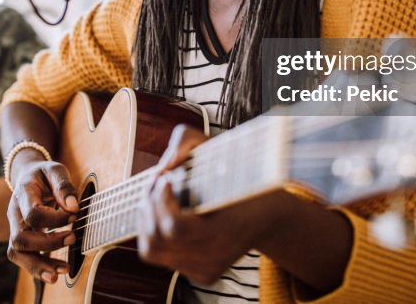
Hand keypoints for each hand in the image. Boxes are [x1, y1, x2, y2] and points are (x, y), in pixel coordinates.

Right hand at [5, 157, 78, 283]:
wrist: (27, 177)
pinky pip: (22, 258)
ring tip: (62, 271)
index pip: (33, 213)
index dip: (55, 219)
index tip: (73, 216)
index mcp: (22, 193)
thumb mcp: (55, 170)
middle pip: (20, 238)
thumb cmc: (44, 175)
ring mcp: (14, 227)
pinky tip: (55, 274)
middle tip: (72, 238)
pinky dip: (38, 268)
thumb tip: (73, 207)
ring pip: (17, 253)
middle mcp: (14, 213)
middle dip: (47, 244)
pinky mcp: (20, 238)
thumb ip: (64, 185)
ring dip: (39, 266)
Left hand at [137, 125, 285, 283]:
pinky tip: (167, 215)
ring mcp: (205, 269)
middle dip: (149, 206)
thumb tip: (162, 166)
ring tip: (155, 198)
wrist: (268, 215)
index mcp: (225, 230)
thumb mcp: (218, 148)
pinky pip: (162, 257)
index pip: (174, 226)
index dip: (161, 201)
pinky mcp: (200, 274)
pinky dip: (157, 233)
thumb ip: (185, 141)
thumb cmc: (243, 178)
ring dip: (147, 220)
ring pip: (152, 251)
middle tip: (156, 184)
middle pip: (156, 240)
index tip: (165, 178)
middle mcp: (213, 257)